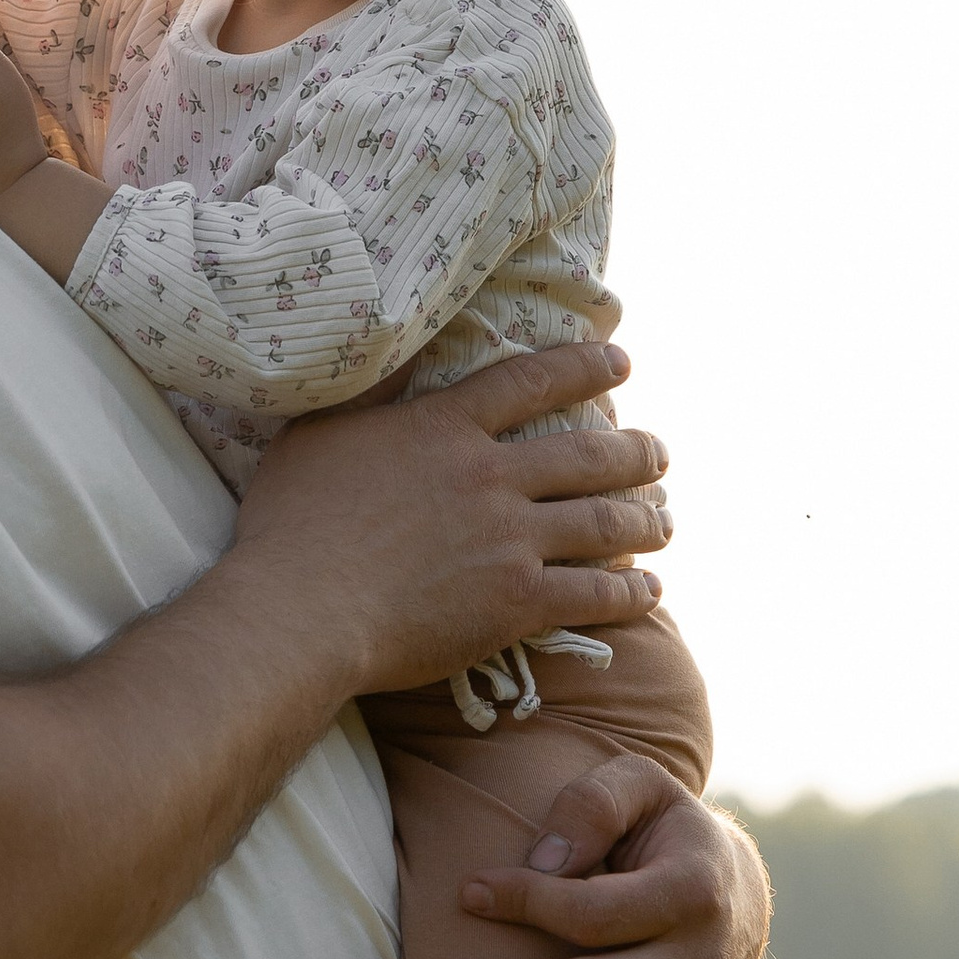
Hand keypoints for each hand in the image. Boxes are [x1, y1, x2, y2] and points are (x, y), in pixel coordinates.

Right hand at [234, 343, 672, 703]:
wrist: (300, 609)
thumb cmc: (292, 522)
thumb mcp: (318, 432)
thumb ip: (369, 393)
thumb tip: (395, 349)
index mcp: (445, 429)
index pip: (531, 382)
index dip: (583, 367)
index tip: (620, 362)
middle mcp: (490, 476)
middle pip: (588, 454)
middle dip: (636, 452)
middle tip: (659, 453)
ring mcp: (509, 541)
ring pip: (604, 522)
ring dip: (647, 519)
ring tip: (666, 519)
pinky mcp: (516, 603)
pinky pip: (595, 593)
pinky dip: (632, 591)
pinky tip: (652, 591)